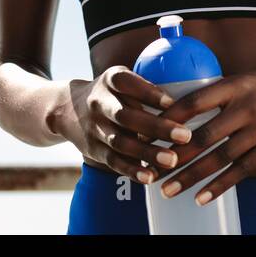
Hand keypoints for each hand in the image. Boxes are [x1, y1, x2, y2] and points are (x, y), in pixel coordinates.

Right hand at [68, 67, 196, 185]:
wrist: (67, 109)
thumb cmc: (111, 93)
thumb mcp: (122, 79)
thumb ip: (147, 87)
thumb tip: (189, 94)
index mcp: (110, 80)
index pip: (128, 83)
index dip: (150, 93)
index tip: (174, 102)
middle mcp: (99, 103)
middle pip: (127, 116)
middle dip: (157, 127)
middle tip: (185, 136)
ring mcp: (94, 128)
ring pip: (121, 142)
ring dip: (147, 153)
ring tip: (173, 161)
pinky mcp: (93, 149)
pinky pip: (113, 161)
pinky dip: (132, 170)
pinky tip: (151, 177)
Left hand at [153, 58, 255, 205]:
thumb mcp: (246, 79)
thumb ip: (219, 95)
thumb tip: (180, 113)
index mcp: (236, 85)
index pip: (194, 102)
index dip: (169, 119)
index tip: (148, 134)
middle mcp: (247, 107)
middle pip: (203, 135)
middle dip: (175, 156)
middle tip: (151, 171)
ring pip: (220, 157)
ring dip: (191, 176)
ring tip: (169, 190)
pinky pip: (242, 171)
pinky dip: (220, 185)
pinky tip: (202, 197)